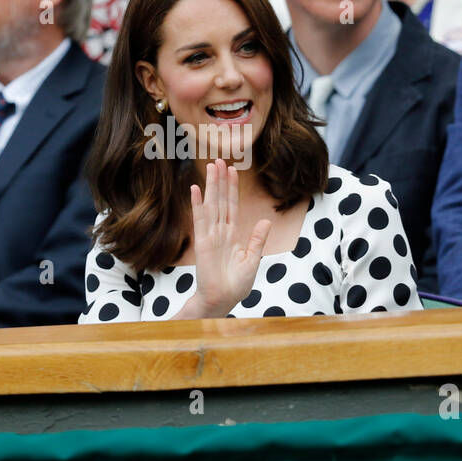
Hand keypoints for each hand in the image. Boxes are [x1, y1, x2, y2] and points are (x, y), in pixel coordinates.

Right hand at [185, 159, 270, 317]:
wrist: (222, 300)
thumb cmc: (235, 285)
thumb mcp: (252, 260)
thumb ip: (257, 240)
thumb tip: (266, 220)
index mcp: (232, 235)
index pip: (232, 206)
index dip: (232, 188)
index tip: (232, 170)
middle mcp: (220, 232)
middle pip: (221, 200)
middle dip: (220, 180)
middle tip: (219, 160)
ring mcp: (211, 235)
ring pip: (212, 205)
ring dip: (211, 186)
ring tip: (211, 166)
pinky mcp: (203, 242)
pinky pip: (200, 220)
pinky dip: (198, 204)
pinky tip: (195, 189)